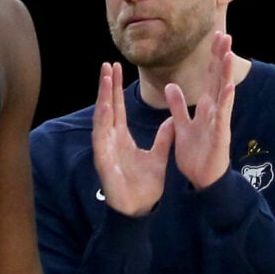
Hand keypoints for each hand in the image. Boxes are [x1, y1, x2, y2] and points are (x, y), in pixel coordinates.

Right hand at [92, 62, 174, 215]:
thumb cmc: (144, 186)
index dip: (116, 88)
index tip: (116, 68)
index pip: (117, 107)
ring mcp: (105, 149)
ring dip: (102, 98)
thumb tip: (172, 120)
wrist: (139, 209)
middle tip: (107, 64)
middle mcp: (110, 140)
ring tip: (104, 78)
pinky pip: (101, 139)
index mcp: (121, 137)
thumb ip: (164, 138)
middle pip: (107, 107)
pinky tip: (104, 107)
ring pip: (101, 119)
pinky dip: (102, 122)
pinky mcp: (104, 161)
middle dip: (106, 86)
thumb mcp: (158, 156)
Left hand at [164, 33, 237, 189]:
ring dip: (225, 74)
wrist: (201, 180)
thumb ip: (177, 106)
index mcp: (204, 108)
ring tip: (229, 54)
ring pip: (223, 93)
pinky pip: (222, 118)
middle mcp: (214, 111)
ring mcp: (218, 123)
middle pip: (217, 79)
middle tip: (225, 33)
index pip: (209, 77)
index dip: (211, 57)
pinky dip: (225, 103)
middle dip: (221, 57)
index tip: (215, 36)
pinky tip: (228, 88)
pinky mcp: (219, 137)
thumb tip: (171, 85)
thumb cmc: (196, 155)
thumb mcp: (181, 126)